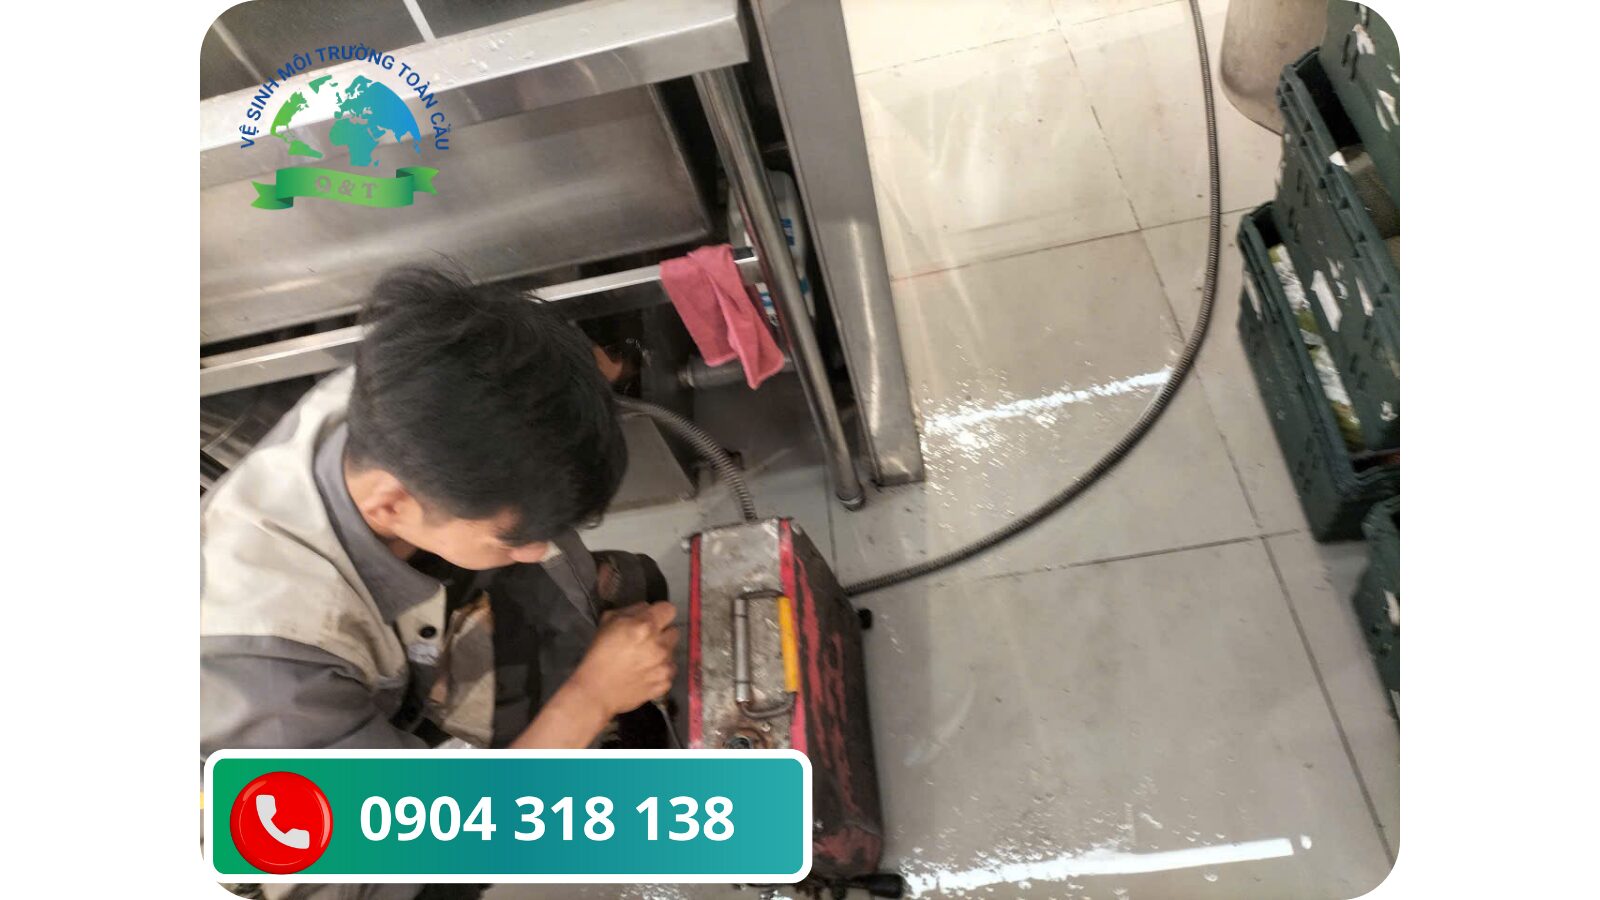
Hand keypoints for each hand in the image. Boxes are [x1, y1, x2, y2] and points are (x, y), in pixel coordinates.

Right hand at [567, 602, 678, 717]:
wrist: (596, 691)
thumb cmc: (598, 654)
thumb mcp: (608, 621)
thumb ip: (631, 610)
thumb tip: (647, 609)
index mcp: (646, 626)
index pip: (669, 609)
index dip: (660, 613)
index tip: (652, 620)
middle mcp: (660, 645)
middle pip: (674, 631)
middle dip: (662, 634)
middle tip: (646, 642)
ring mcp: (665, 666)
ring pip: (672, 652)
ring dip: (662, 653)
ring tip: (644, 661)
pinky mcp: (665, 683)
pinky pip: (669, 671)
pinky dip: (660, 672)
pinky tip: (645, 675)